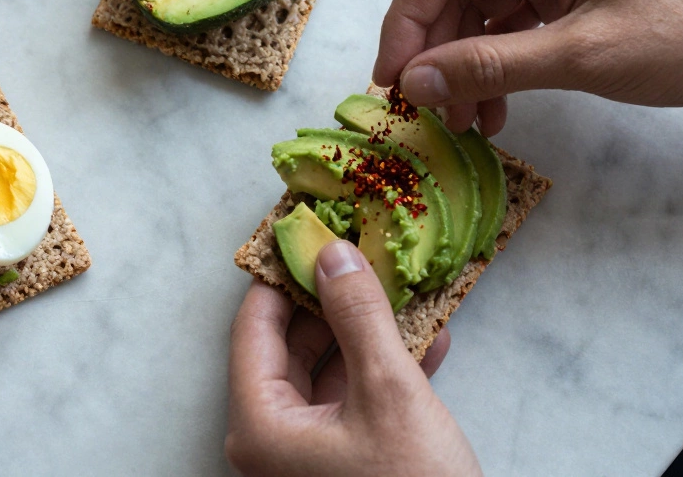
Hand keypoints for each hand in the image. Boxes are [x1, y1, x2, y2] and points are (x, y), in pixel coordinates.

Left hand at [226, 240, 479, 476]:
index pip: (254, 326)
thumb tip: (334, 255)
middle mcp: (270, 439)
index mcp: (259, 423)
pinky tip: (428, 338)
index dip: (281, 274)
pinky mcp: (342, 464)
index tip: (307, 230)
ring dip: (367, 332)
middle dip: (331, 299)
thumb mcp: (388, 392)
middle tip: (360, 253)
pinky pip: (354, 401)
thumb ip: (358, 317)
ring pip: (328, 371)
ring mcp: (304, 455)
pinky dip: (386, 369)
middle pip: (289, 345)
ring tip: (401, 288)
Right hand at [373, 0, 682, 133]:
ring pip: (476, 15)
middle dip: (436, 52)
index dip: (407, 19)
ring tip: (462, 122)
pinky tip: (491, 112)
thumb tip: (413, 83)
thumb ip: (488, 67)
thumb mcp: (579, 55)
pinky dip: (492, 71)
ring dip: (463, 70)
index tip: (391, 76)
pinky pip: (506, 30)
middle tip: (422, 107)